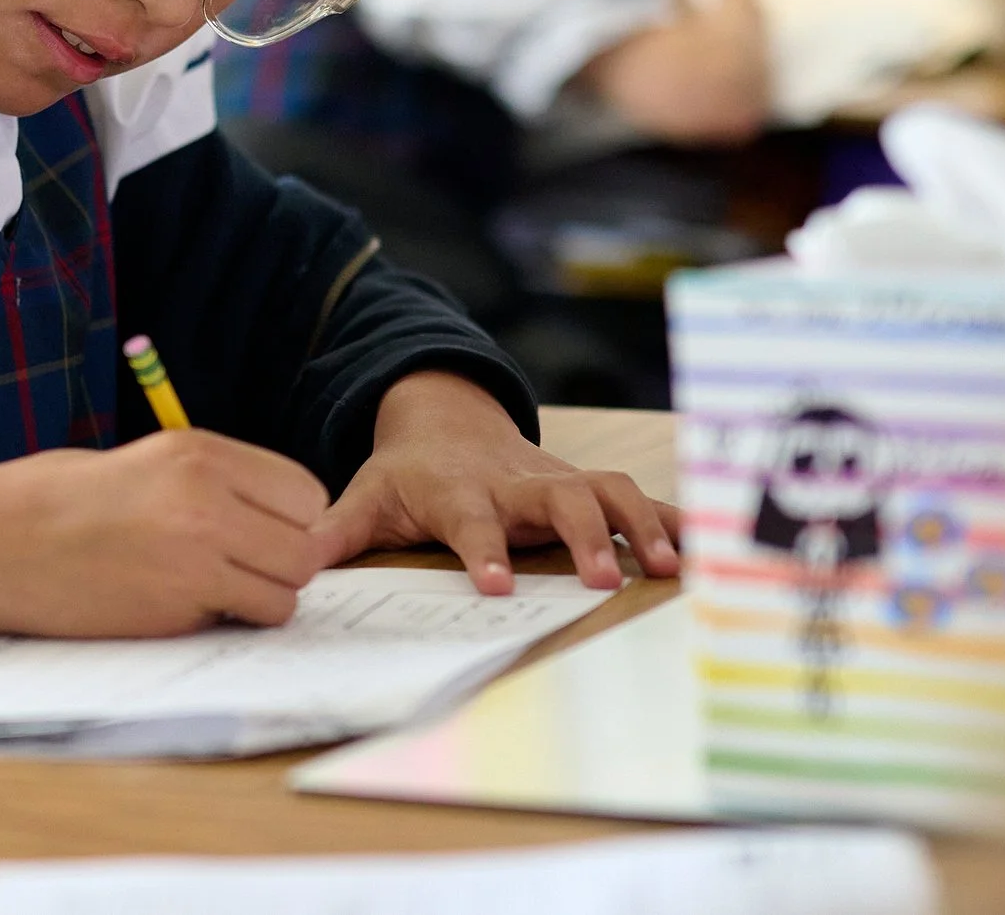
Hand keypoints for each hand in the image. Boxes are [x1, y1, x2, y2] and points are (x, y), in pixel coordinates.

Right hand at [0, 429, 328, 637]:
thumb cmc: (52, 500)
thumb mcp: (141, 462)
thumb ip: (208, 482)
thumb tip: (267, 518)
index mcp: (199, 452)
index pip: (305, 492)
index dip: (290, 522)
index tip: (260, 535)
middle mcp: (208, 496)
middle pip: (306, 545)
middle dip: (282, 564)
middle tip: (240, 572)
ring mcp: (196, 552)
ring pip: (288, 590)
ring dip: (262, 598)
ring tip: (212, 593)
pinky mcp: (178, 604)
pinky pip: (249, 620)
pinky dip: (231, 623)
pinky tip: (184, 610)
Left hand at [302, 371, 681, 594]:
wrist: (446, 419)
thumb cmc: (407, 473)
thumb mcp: (366, 496)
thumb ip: (335, 531)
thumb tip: (290, 565)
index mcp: (459, 489)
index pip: (471, 520)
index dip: (482, 548)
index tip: (494, 584)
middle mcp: (516, 481)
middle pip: (555, 499)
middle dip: (580, 535)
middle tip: (598, 580)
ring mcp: (558, 479)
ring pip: (607, 489)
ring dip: (640, 526)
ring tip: (667, 570)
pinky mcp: (588, 484)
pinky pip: (641, 499)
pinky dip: (678, 520)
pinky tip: (714, 552)